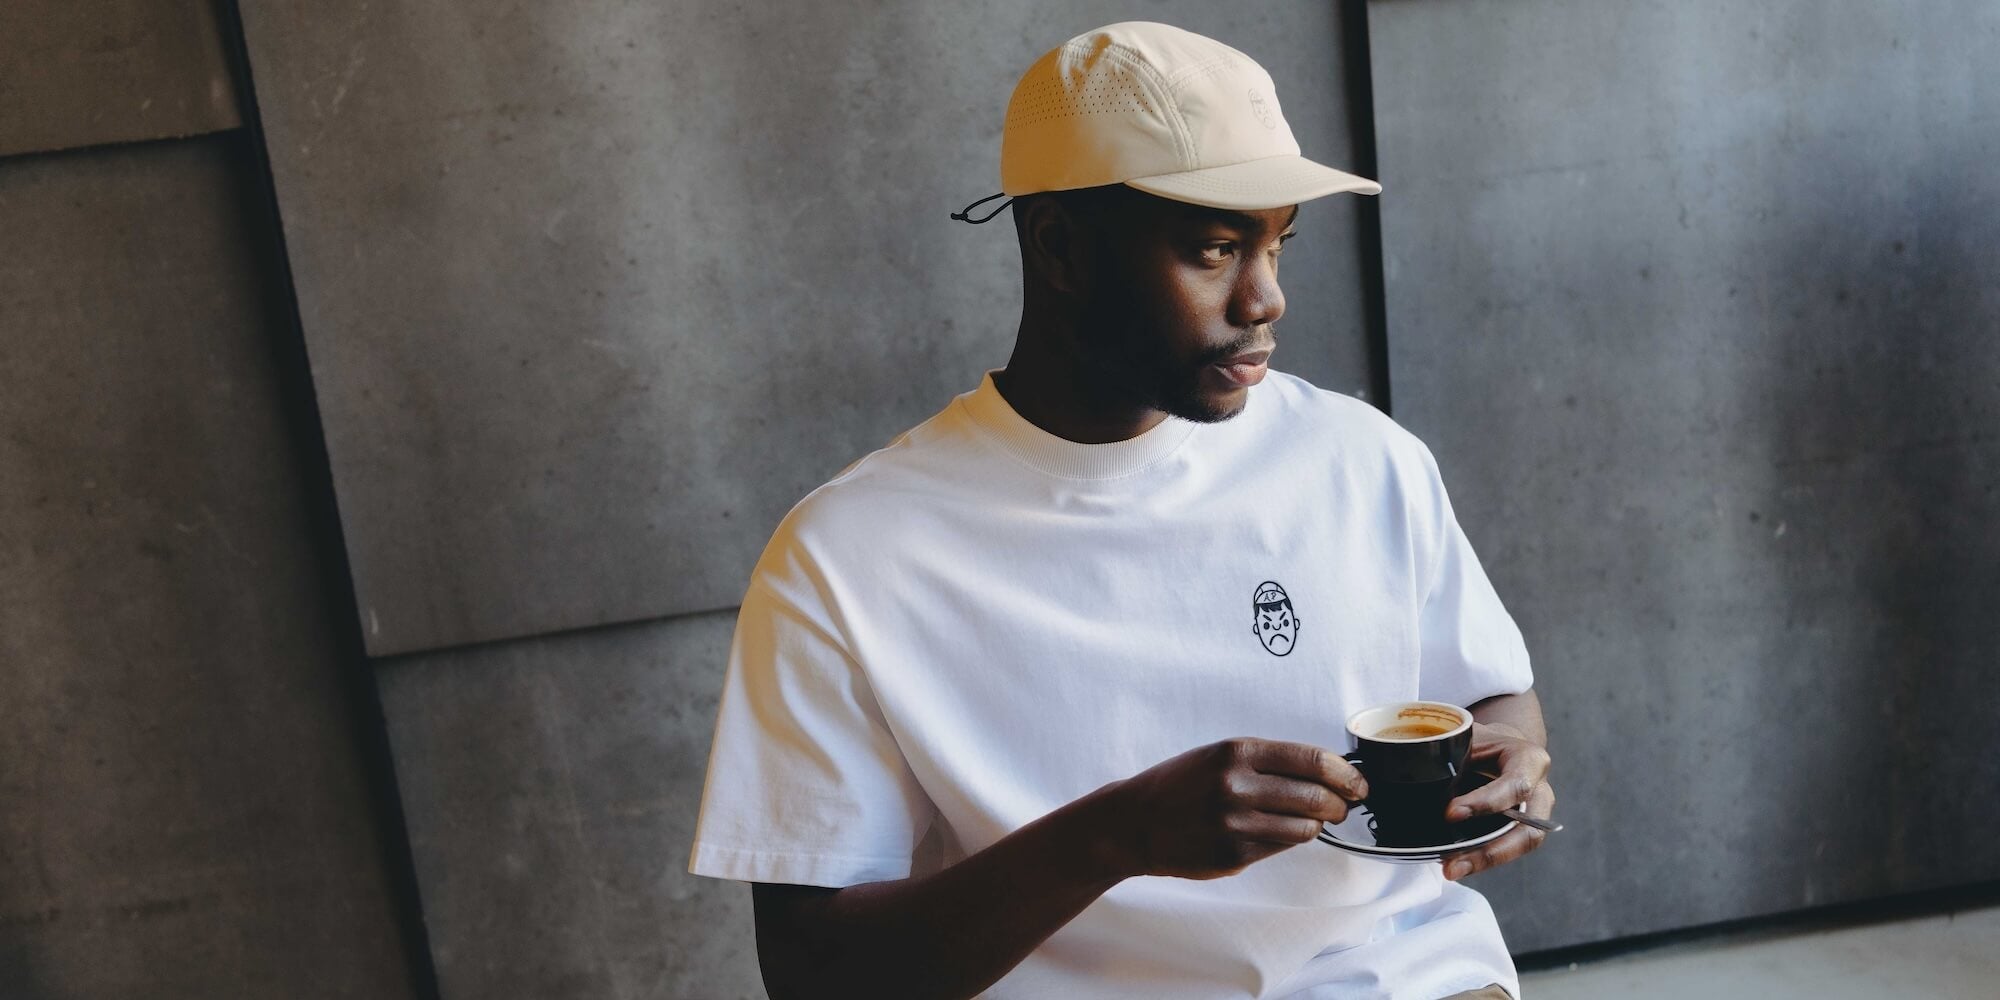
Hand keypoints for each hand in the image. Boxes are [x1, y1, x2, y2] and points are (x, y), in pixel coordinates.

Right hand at [1091, 738, 1368, 880]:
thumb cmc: (1179, 785)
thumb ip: (1267, 763)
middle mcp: (1237, 786)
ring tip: (1312, 820)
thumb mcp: (1218, 756)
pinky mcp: (1233, 855)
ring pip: (1305, 828)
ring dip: (1317, 825)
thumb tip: (1325, 774)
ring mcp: (1235, 824)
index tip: (1357, 783)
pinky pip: (1279, 848)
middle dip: (1339, 804)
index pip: (1312, 760)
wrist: (1133, 822)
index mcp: (1236, 752)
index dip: (1345, 774)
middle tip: (1343, 806)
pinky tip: (1275, 832)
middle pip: (1316, 796)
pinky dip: (1287, 840)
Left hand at [1439, 722, 1553, 880]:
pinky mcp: (1521, 831)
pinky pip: (1506, 849)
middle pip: (1527, 830)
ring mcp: (1534, 814)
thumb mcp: (1467, 736)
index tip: (1451, 813)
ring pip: (1519, 846)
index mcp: (1529, 759)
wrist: (1497, 747)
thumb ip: (1450, 753)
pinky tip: (1456, 864)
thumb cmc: (1480, 741)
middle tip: (1452, 864)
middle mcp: (1539, 791)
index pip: (1515, 785)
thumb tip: (1414, 776)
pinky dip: (1481, 858)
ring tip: (1451, 869)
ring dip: (1484, 861)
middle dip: (1490, 851)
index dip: (1485, 802)